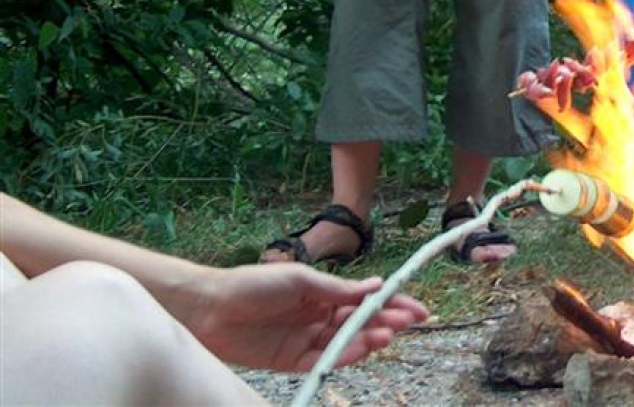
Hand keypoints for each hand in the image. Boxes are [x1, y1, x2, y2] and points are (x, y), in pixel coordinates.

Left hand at [184, 262, 427, 372]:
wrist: (210, 308)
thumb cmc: (253, 284)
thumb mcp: (300, 279)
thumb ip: (337, 288)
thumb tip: (375, 287)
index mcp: (322, 292)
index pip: (364, 299)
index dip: (391, 302)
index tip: (416, 308)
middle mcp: (318, 316)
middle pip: (361, 322)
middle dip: (387, 321)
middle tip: (409, 322)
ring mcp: (306, 339)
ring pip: (346, 343)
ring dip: (370, 338)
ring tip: (388, 335)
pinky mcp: (291, 361)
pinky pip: (323, 361)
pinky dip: (344, 357)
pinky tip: (362, 350)